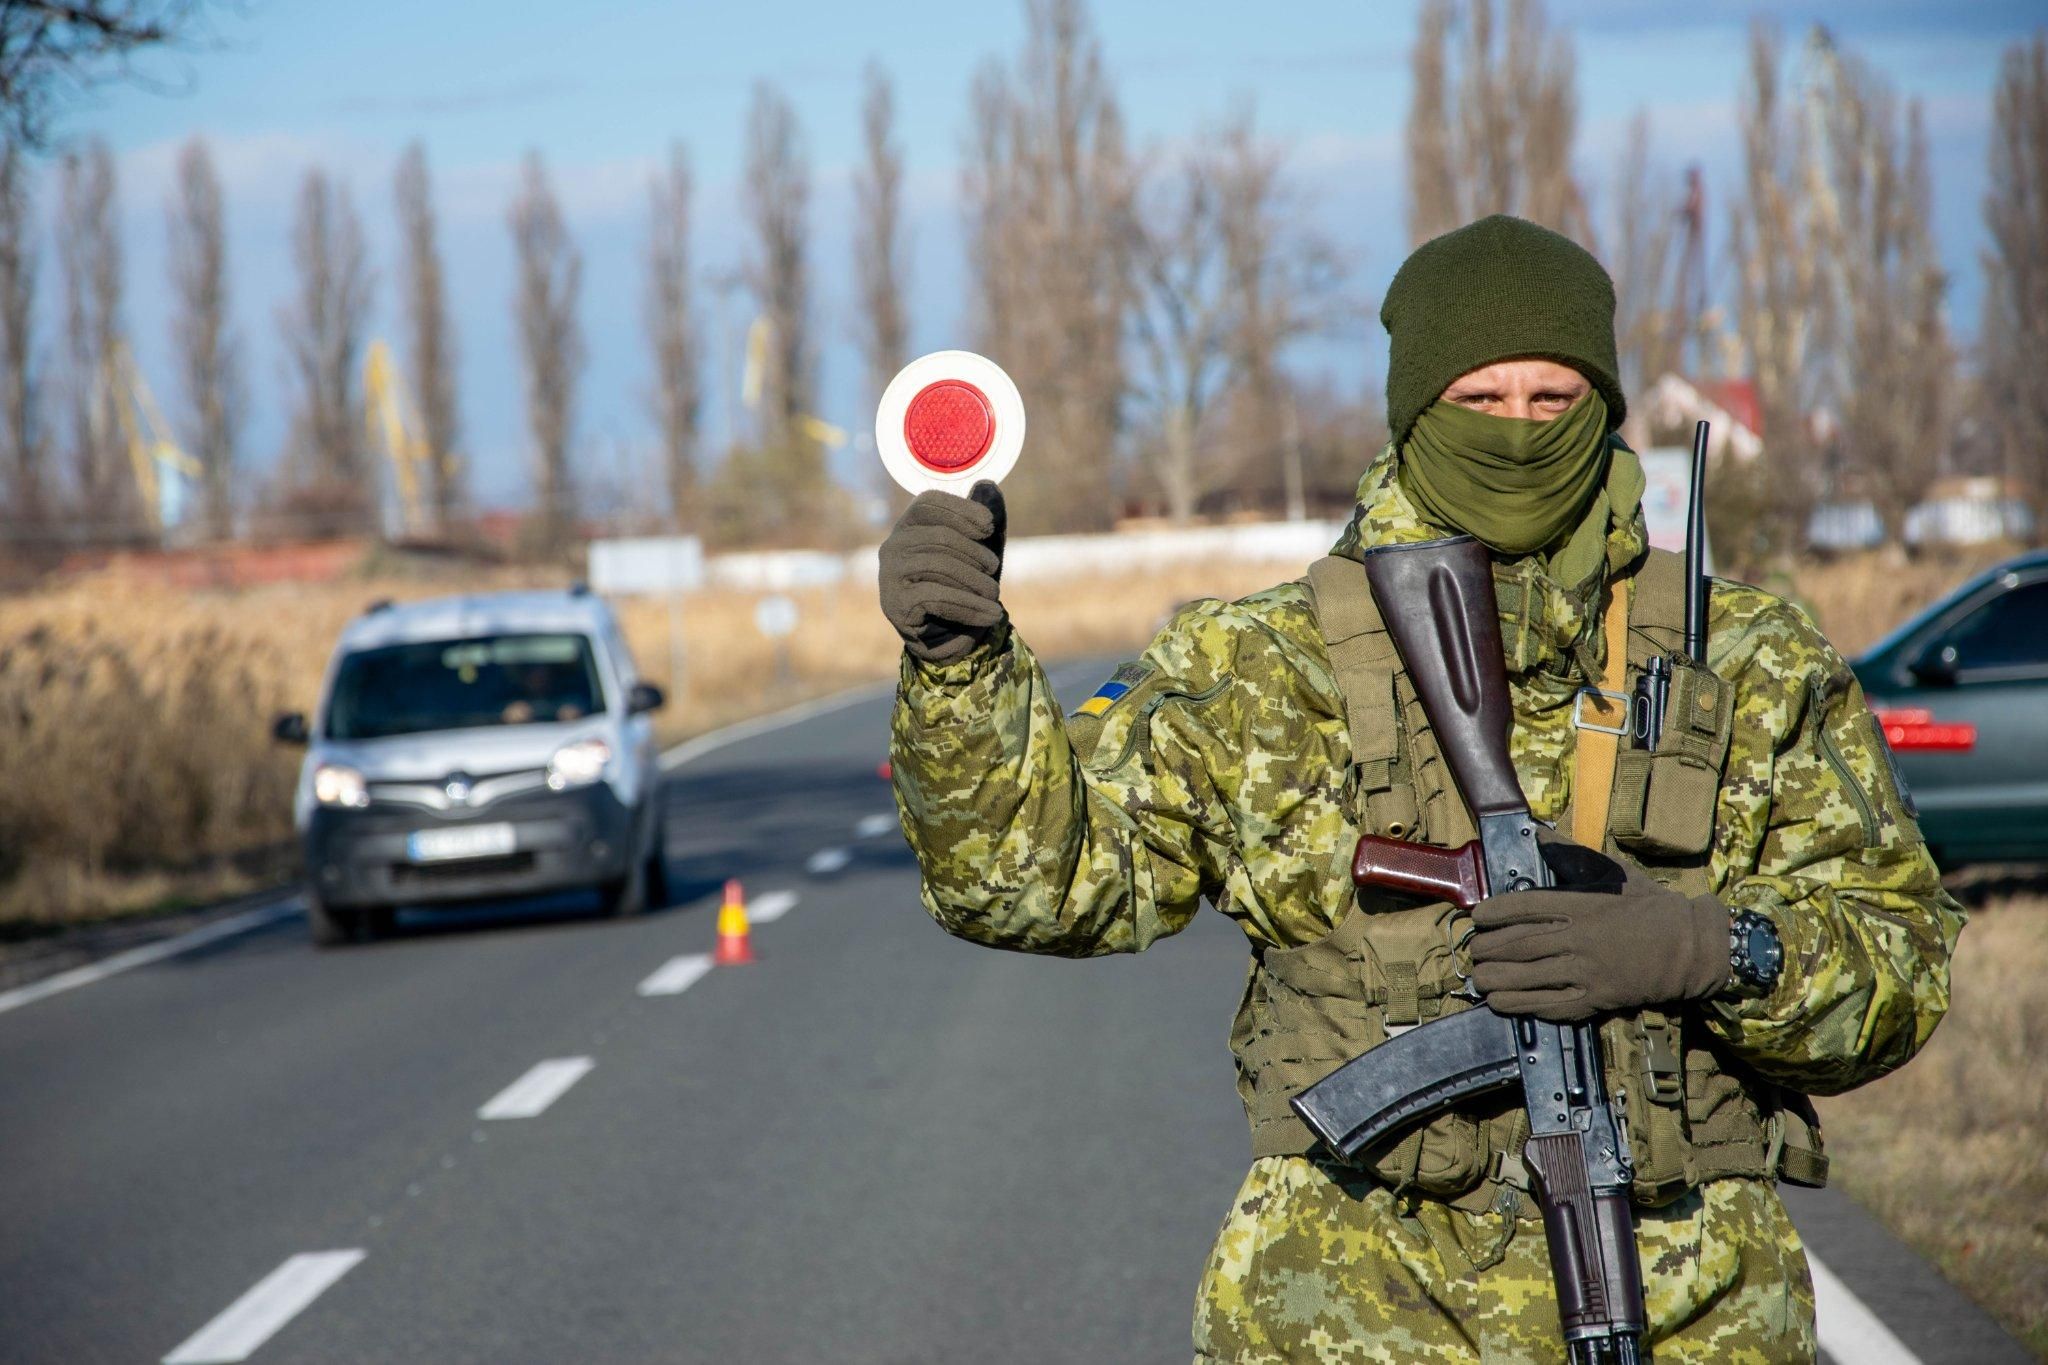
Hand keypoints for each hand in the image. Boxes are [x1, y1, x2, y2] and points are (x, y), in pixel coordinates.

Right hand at [878, 481, 1006, 663]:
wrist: (945, 636)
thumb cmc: (960, 586)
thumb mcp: (976, 552)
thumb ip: (982, 520)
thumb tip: (988, 484)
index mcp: (908, 527)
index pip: (927, 503)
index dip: (960, 510)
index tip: (988, 527)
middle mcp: (892, 547)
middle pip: (938, 536)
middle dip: (974, 553)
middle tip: (994, 570)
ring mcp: (889, 576)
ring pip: (938, 565)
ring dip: (975, 582)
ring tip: (995, 596)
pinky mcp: (894, 605)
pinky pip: (935, 596)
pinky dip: (970, 605)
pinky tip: (990, 614)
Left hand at [1467, 838, 1729, 1020]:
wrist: (1693, 948)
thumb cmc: (1653, 908)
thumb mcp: (1615, 873)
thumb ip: (1574, 856)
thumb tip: (1541, 833)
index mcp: (1581, 904)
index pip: (1524, 906)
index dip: (1493, 912)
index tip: (1478, 916)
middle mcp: (1579, 937)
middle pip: (1519, 943)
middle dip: (1487, 948)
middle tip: (1473, 950)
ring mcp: (1586, 971)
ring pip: (1527, 976)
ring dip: (1494, 978)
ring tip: (1477, 977)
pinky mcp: (1596, 999)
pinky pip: (1549, 1004)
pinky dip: (1518, 1004)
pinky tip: (1499, 1002)